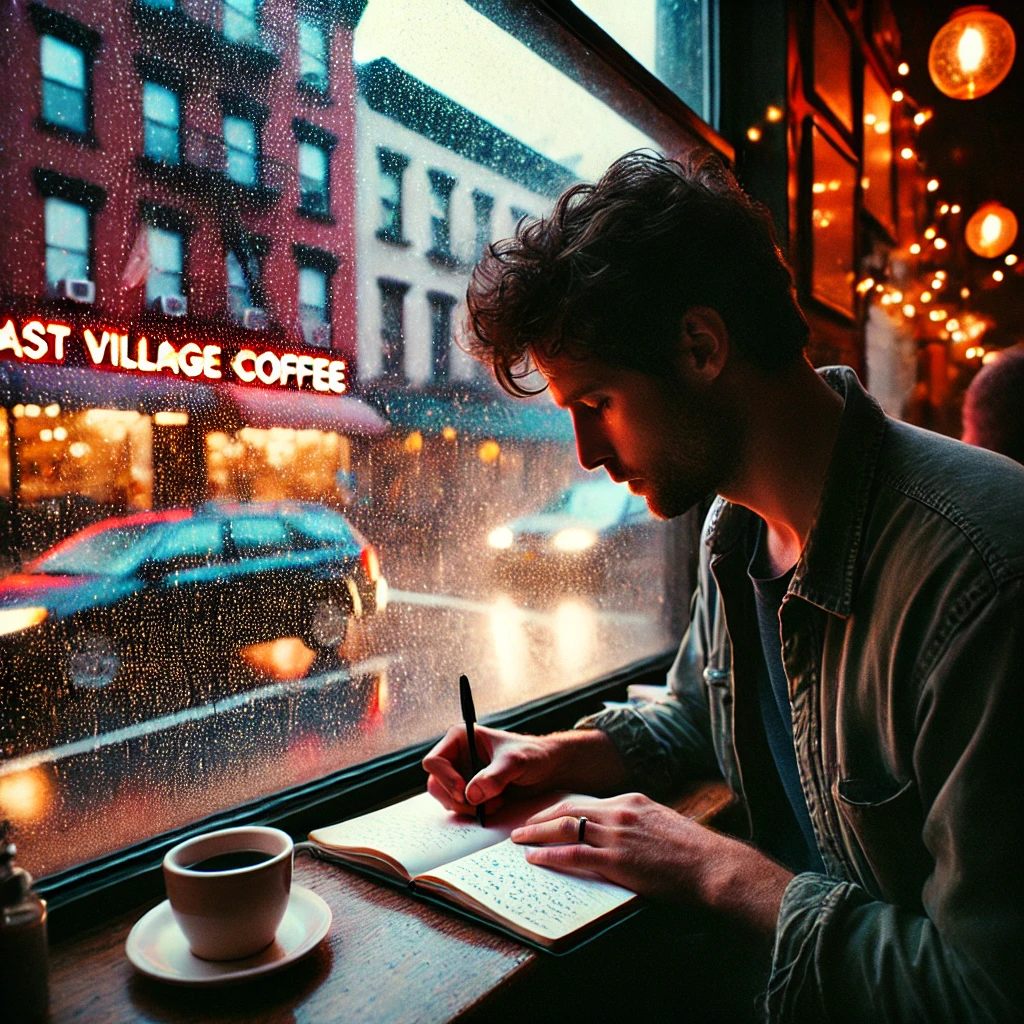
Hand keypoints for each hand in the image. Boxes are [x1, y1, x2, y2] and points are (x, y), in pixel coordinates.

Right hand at [422, 725, 558, 816]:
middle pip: (436, 784)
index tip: (464, 790)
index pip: (434, 761)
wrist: (546, 768)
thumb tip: (470, 795)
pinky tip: (493, 807)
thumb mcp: (516, 762)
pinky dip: (472, 812)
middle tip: (480, 805)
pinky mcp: (469, 790)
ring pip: (446, 798)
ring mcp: (462, 774)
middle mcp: (457, 756)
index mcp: (461, 738)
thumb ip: (495, 777)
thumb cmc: (532, 755)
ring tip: (494, 804)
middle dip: (457, 799)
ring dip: (467, 808)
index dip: (446, 778)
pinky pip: (459, 807)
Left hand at [510, 792, 793, 935]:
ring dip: (537, 834)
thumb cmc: (693, 850)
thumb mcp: (662, 822)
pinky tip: (535, 858)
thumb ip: (637, 822)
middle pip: (569, 809)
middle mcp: (619, 812)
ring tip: (519, 840)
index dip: (562, 809)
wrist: (711, 865)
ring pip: (565, 828)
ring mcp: (616, 835)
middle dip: (542, 817)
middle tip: (522, 825)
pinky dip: (550, 855)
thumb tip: (620, 833)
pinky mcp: (616, 861)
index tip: (546, 815)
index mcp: (631, 801)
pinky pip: (573, 855)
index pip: (586, 802)